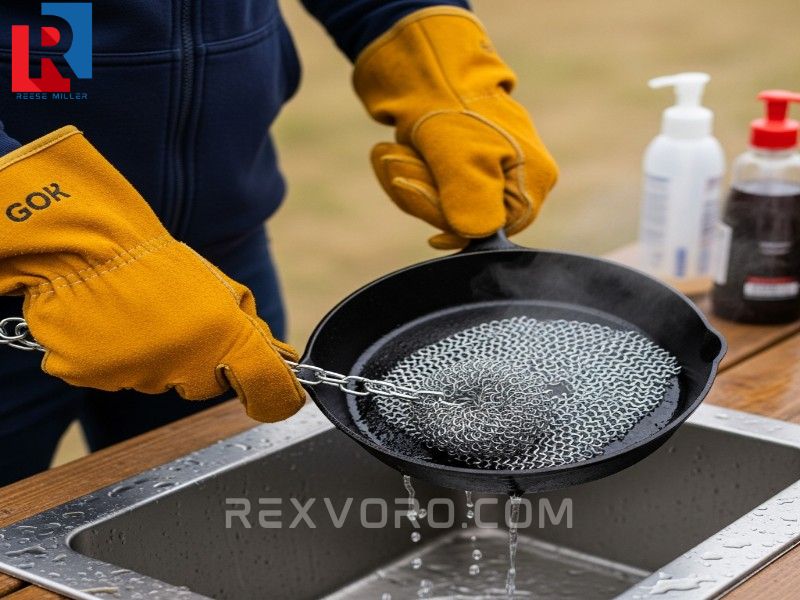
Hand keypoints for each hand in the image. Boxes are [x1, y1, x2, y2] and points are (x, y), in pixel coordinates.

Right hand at [0, 127, 304, 421]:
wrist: (85, 242)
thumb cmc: (160, 264)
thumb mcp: (221, 289)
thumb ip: (252, 332)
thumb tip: (283, 360)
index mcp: (224, 334)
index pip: (267, 387)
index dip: (274, 395)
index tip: (274, 397)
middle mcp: (185, 362)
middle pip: (206, 384)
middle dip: (202, 361)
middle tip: (180, 322)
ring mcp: (136, 373)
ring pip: (158, 380)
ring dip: (156, 357)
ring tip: (139, 315)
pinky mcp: (92, 377)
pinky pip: (114, 377)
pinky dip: (114, 358)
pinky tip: (109, 324)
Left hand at [354, 7, 557, 248]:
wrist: (431, 71)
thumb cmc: (452, 110)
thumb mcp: (462, 155)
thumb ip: (471, 198)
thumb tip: (477, 234)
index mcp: (534, 182)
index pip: (491, 231)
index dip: (449, 224)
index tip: (414, 195)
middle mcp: (522, 185)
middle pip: (466, 221)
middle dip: (424, 195)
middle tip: (398, 159)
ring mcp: (497, 178)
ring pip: (446, 210)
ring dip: (412, 183)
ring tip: (396, 151)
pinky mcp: (471, 172)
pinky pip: (435, 196)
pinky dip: (411, 178)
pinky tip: (400, 154)